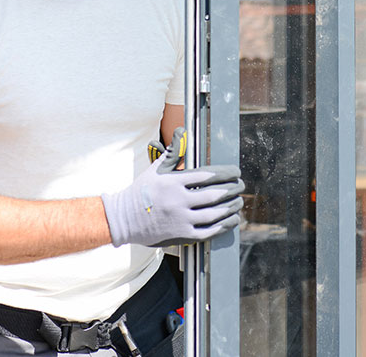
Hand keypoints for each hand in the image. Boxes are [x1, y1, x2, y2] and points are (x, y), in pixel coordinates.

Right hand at [102, 128, 243, 246]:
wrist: (124, 218)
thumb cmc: (142, 191)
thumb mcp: (156, 169)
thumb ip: (172, 151)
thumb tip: (182, 130)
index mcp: (174, 181)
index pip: (207, 175)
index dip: (226, 173)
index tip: (236, 172)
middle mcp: (178, 200)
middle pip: (215, 195)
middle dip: (233, 189)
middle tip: (241, 186)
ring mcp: (180, 219)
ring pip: (214, 214)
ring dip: (231, 208)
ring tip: (238, 202)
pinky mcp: (181, 235)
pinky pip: (208, 232)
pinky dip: (223, 226)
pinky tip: (231, 221)